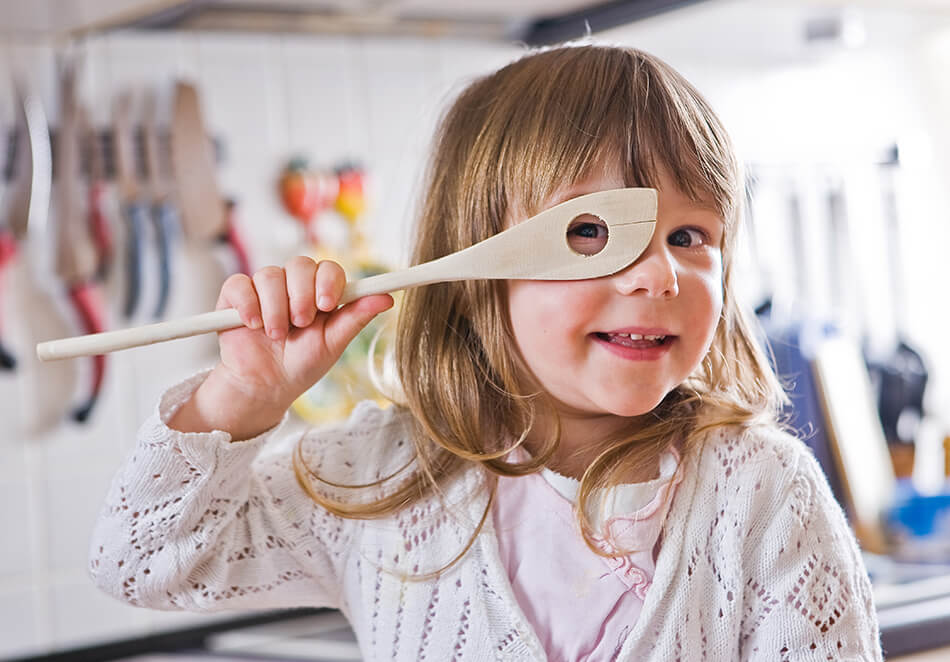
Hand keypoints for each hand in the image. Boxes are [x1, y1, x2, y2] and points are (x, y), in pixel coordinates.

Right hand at [169, 257, 392, 438]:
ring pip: (269, 275)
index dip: (328, 281)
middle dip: (301, 295)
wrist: (267, 385)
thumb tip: (388, 298)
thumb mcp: (333, 343)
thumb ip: (356, 317)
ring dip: (275, 308)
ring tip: (276, 335)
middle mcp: (292, 284)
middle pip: (299, 264)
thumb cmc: (303, 363)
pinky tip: (253, 324)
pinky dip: (247, 305)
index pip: (328, 268)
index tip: (326, 304)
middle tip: (300, 323)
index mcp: (320, 291)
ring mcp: (263, 288)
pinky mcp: (235, 296)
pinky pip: (239, 284)